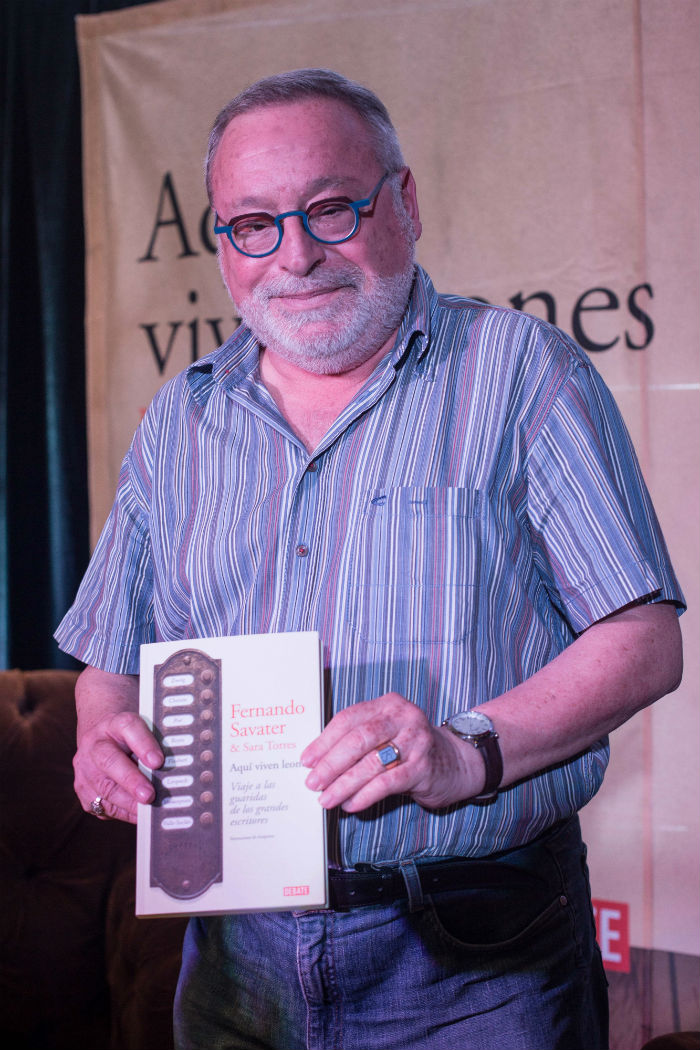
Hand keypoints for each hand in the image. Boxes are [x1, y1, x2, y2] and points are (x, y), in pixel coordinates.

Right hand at [74, 704, 163, 824]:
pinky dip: (122, 812)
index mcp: (115, 723)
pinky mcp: (83, 789)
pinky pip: (101, 805)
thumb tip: (175, 773)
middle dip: (131, 780)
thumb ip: (156, 746)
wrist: (101, 739)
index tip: (158, 761)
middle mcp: (95, 744)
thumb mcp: (143, 733)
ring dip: (127, 802)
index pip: (128, 727)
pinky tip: (137, 815)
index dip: (143, 745)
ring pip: (104, 788)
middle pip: (110, 761)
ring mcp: (85, 767)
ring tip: (147, 811)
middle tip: (149, 795)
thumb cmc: (130, 739)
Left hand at [300, 693, 479, 812]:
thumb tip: (318, 762)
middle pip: (358, 739)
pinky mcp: (424, 766)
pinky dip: (366, 795)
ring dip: (344, 784)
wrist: (456, 761)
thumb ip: (358, 740)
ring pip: (371, 763)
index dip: (324, 741)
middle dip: (331, 763)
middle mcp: (403, 717)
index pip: (348, 718)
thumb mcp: (386, 734)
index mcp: (387, 704)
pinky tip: (351, 804)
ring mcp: (416, 740)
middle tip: (312, 782)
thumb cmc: (410, 748)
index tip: (306, 760)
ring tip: (326, 799)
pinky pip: (388, 782)